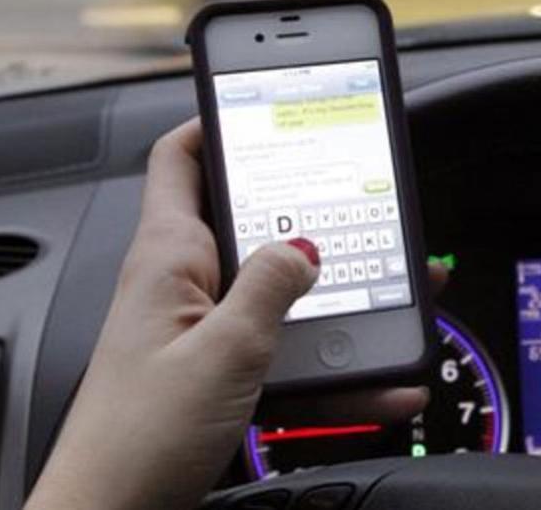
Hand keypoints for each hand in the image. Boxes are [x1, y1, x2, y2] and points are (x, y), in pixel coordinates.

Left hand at [26, 119, 438, 509]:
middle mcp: (185, 283)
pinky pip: (292, 351)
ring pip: (285, 292)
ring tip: (401, 294)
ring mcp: (205, 327)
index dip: (219, 120)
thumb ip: (270, 287)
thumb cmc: (139, 437)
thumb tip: (305, 243)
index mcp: (169, 257)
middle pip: (253, 221)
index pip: (180, 158)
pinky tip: (380, 380)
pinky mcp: (224, 369)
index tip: (271, 104)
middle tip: (366, 203)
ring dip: (341, 297)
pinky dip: (338, 363)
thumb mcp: (224, 351)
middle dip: (313, 214)